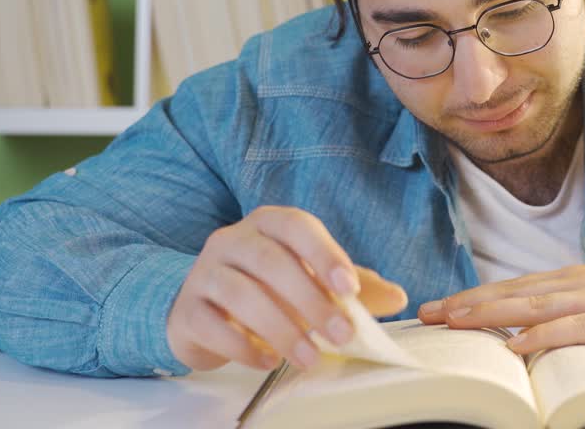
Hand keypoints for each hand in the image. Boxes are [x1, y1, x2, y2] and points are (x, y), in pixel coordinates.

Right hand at [166, 206, 407, 372]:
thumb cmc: (267, 289)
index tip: (350, 288)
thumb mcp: (310, 282)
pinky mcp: (186, 309)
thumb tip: (398, 297)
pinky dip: (243, 346)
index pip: (296, 226)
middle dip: (310, 301)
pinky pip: (212, 325)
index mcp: (268, 224)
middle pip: (270, 261)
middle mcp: (232, 240)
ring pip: (241, 294)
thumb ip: (351, 288)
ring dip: (282, 328)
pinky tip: (268, 361)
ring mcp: (204, 272)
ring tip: (310, 356)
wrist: (203, 311)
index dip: (324, 253)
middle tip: (342, 334)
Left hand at [417, 263, 584, 355]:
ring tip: (456, 321)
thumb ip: (572, 311)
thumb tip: (533, 329)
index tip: (437, 308)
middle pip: (512, 292)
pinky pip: (575, 328)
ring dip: (491, 313)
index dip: (473, 297)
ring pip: (534, 304)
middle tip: (428, 313)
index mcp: (574, 280)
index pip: (512, 287)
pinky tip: (517, 346)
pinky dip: (543, 336)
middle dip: (468, 303)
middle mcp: (578, 283)